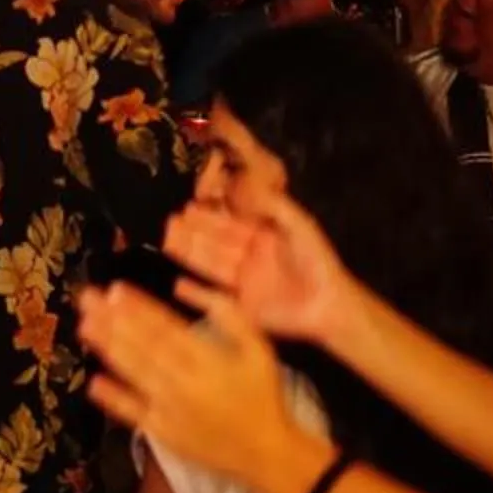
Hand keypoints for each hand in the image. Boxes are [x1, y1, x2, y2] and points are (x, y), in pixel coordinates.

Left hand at [76, 278, 308, 492]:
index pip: (164, 325)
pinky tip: (93, 382)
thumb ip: (227, 312)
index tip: (115, 288)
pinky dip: (112, 398)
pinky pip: (132, 412)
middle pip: (142, 346)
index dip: (138, 306)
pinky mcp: (161, 432)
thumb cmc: (261, 394)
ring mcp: (169, 408)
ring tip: (84, 326)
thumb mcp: (258, 346)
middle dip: (112, 320)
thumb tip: (183, 286)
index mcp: (207, 358)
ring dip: (107, 348)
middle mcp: (183, 381)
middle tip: (87, 298)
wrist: (266, 451)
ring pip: (133, 373)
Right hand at [163, 192, 357, 344]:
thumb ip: (274, 204)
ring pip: (210, 266)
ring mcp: (242, 284)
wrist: (327, 303)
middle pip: (214, 244)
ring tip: (166, 243)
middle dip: (191, 234)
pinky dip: (196, 294)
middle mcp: (247, 258)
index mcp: (261, 238)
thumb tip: (245, 184)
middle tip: (167, 223)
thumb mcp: (299, 224)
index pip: (229, 224)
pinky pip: (213, 299)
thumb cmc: (317, 261)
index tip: (186, 207)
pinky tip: (177, 285)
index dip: (208, 217)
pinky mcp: (241, 308)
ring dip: (188, 256)